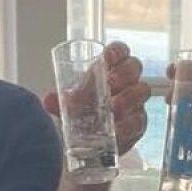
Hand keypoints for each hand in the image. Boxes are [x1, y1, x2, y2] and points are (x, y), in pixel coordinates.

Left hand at [43, 41, 150, 155]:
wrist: (89, 140)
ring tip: (113, 107)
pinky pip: (139, 121)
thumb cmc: (82, 111)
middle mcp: (126, 82)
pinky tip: (117, 129)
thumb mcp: (69, 103)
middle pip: (135, 67)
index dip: (117, 51)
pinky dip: (128, 125)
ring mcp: (135, 102)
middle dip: (125, 72)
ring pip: (142, 91)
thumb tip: (49, 100)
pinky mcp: (138, 124)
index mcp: (110, 69)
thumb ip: (58, 100)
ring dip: (129, 98)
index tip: (107, 56)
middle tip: (111, 81)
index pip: (120, 52)